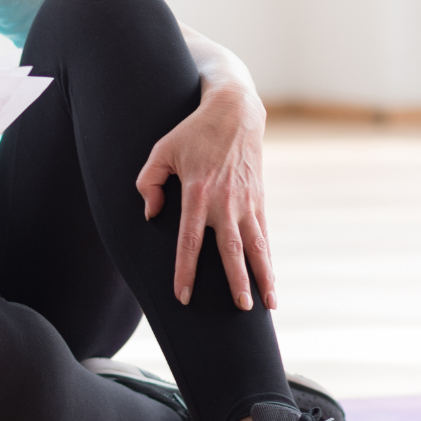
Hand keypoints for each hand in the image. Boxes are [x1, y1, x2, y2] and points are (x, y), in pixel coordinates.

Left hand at [136, 84, 273, 311]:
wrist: (234, 112)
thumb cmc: (192, 132)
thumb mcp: (161, 150)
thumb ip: (149, 182)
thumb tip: (151, 214)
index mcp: (197, 193)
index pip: (190, 240)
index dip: (186, 270)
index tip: (183, 296)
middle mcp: (225, 202)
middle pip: (230, 248)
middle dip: (236, 279)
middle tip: (239, 308)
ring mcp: (246, 202)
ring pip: (255, 246)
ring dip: (262, 276)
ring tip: (268, 306)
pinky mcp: (259, 200)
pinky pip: (264, 236)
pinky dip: (268, 260)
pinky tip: (271, 283)